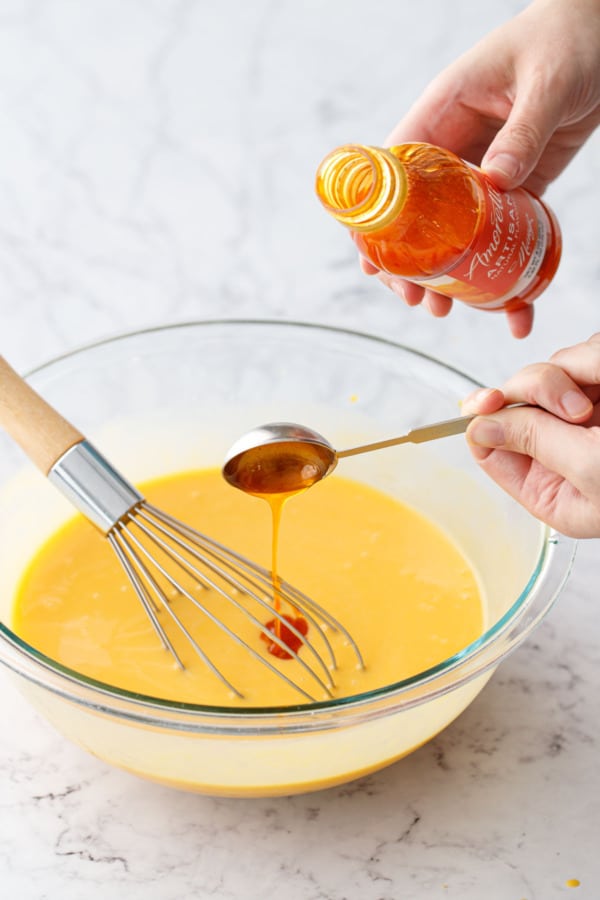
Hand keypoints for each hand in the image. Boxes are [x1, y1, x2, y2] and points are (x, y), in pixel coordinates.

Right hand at [365, 0, 599, 338]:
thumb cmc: (568, 39)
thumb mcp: (545, 81)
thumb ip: (523, 130)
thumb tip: (497, 182)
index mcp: (444, 111)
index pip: (395, 171)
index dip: (377, 219)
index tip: (374, 261)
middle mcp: (456, 144)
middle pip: (418, 213)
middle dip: (412, 262)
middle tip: (416, 299)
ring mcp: (485, 167)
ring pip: (455, 230)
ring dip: (450, 273)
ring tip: (447, 309)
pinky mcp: (517, 183)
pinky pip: (503, 230)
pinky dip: (504, 267)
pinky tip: (511, 302)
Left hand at [461, 333, 599, 537]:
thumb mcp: (590, 468)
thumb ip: (535, 442)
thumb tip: (479, 424)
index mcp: (552, 490)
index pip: (491, 450)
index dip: (483, 420)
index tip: (490, 401)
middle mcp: (566, 451)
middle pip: (515, 402)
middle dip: (538, 391)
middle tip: (574, 406)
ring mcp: (589, 415)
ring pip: (552, 370)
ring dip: (575, 372)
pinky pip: (586, 354)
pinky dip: (594, 359)